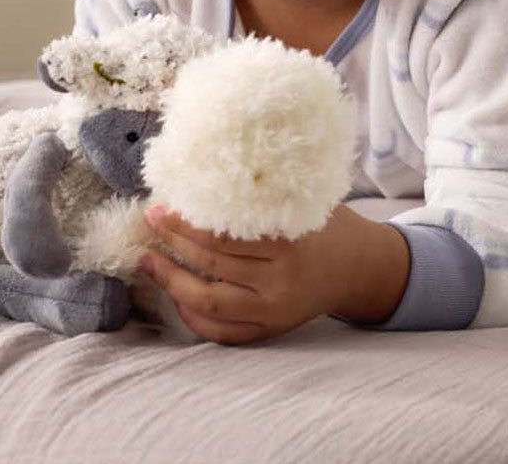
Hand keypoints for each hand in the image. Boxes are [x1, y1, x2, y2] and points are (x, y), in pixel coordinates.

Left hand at [137, 203, 408, 344]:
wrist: (359, 268)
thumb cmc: (327, 225)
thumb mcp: (304, 202)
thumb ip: (265, 195)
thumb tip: (208, 174)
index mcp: (289, 246)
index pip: (223, 237)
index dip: (186, 223)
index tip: (163, 206)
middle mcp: (279, 283)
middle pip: (211, 266)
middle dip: (172, 243)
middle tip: (150, 222)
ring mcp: (273, 311)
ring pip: (208, 303)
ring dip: (171, 281)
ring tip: (148, 261)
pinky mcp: (269, 330)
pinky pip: (221, 332)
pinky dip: (192, 316)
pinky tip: (175, 294)